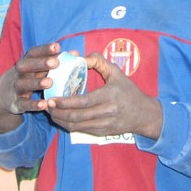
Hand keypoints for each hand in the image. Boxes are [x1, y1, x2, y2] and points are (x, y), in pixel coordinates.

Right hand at [0, 42, 62, 130]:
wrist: (3, 95)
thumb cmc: (29, 77)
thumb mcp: (38, 69)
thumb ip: (55, 61)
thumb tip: (76, 54)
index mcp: (26, 62)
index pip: (33, 53)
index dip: (44, 49)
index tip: (57, 46)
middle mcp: (19, 73)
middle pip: (26, 65)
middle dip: (40, 63)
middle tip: (56, 62)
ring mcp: (16, 88)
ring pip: (23, 84)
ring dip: (36, 83)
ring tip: (50, 82)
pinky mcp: (16, 103)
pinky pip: (23, 104)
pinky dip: (33, 105)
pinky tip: (44, 104)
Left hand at [45, 51, 162, 138]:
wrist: (144, 114)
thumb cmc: (129, 91)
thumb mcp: (117, 72)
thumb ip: (99, 61)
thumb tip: (81, 57)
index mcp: (109, 96)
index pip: (82, 102)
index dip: (64, 102)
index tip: (51, 99)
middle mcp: (106, 113)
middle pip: (76, 116)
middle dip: (57, 112)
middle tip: (46, 105)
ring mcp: (104, 125)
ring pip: (76, 126)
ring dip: (60, 120)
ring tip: (50, 112)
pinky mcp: (102, 133)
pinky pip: (81, 131)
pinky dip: (68, 126)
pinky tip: (61, 119)